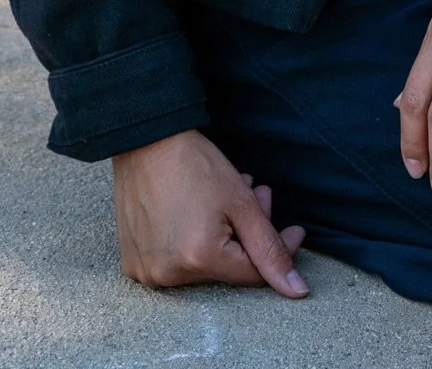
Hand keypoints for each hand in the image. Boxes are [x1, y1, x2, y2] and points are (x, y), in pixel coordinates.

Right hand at [113, 128, 307, 295]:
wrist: (146, 142)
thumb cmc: (195, 164)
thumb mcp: (242, 203)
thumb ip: (270, 249)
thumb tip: (297, 290)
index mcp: (199, 259)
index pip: (254, 273)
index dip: (279, 249)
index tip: (295, 229)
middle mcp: (169, 274)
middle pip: (228, 266)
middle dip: (250, 234)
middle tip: (260, 196)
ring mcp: (148, 271)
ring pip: (205, 263)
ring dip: (225, 235)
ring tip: (228, 200)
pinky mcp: (134, 263)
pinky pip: (176, 262)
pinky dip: (194, 241)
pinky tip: (202, 212)